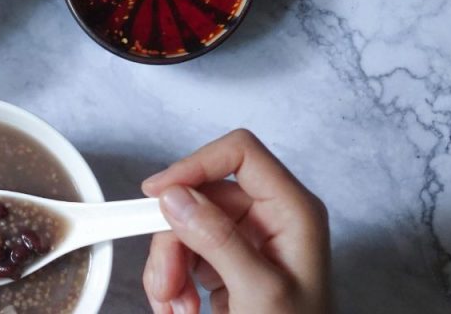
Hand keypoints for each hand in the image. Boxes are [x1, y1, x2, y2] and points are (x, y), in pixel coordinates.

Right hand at [141, 129, 330, 313]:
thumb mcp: (258, 293)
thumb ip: (218, 240)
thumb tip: (176, 197)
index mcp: (293, 211)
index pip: (240, 153)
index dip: (195, 165)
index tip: (157, 195)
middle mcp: (271, 217)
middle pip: (200, 196)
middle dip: (173, 240)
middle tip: (165, 284)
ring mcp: (248, 240)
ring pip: (184, 226)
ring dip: (169, 268)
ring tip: (175, 308)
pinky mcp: (228, 262)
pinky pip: (184, 254)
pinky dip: (172, 281)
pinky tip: (181, 308)